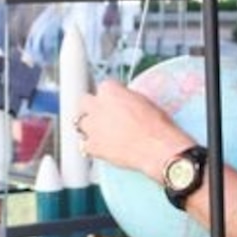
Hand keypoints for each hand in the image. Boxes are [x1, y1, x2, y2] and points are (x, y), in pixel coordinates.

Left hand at [76, 80, 190, 177]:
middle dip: (92, 108)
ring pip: (80, 123)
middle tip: (103, 115)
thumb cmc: (156, 126)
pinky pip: (84, 145)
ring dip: (90, 127)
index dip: (110, 96)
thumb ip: (128, 99)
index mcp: (110, 90)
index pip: (103, 87)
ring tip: (103, 133)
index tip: (114, 102)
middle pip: (85, 102)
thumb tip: (125, 104)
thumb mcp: (144, 102)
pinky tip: (102, 148)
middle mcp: (97, 105)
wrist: (156, 148)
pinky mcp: (92, 146)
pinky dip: (92, 147)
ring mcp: (92, 126)